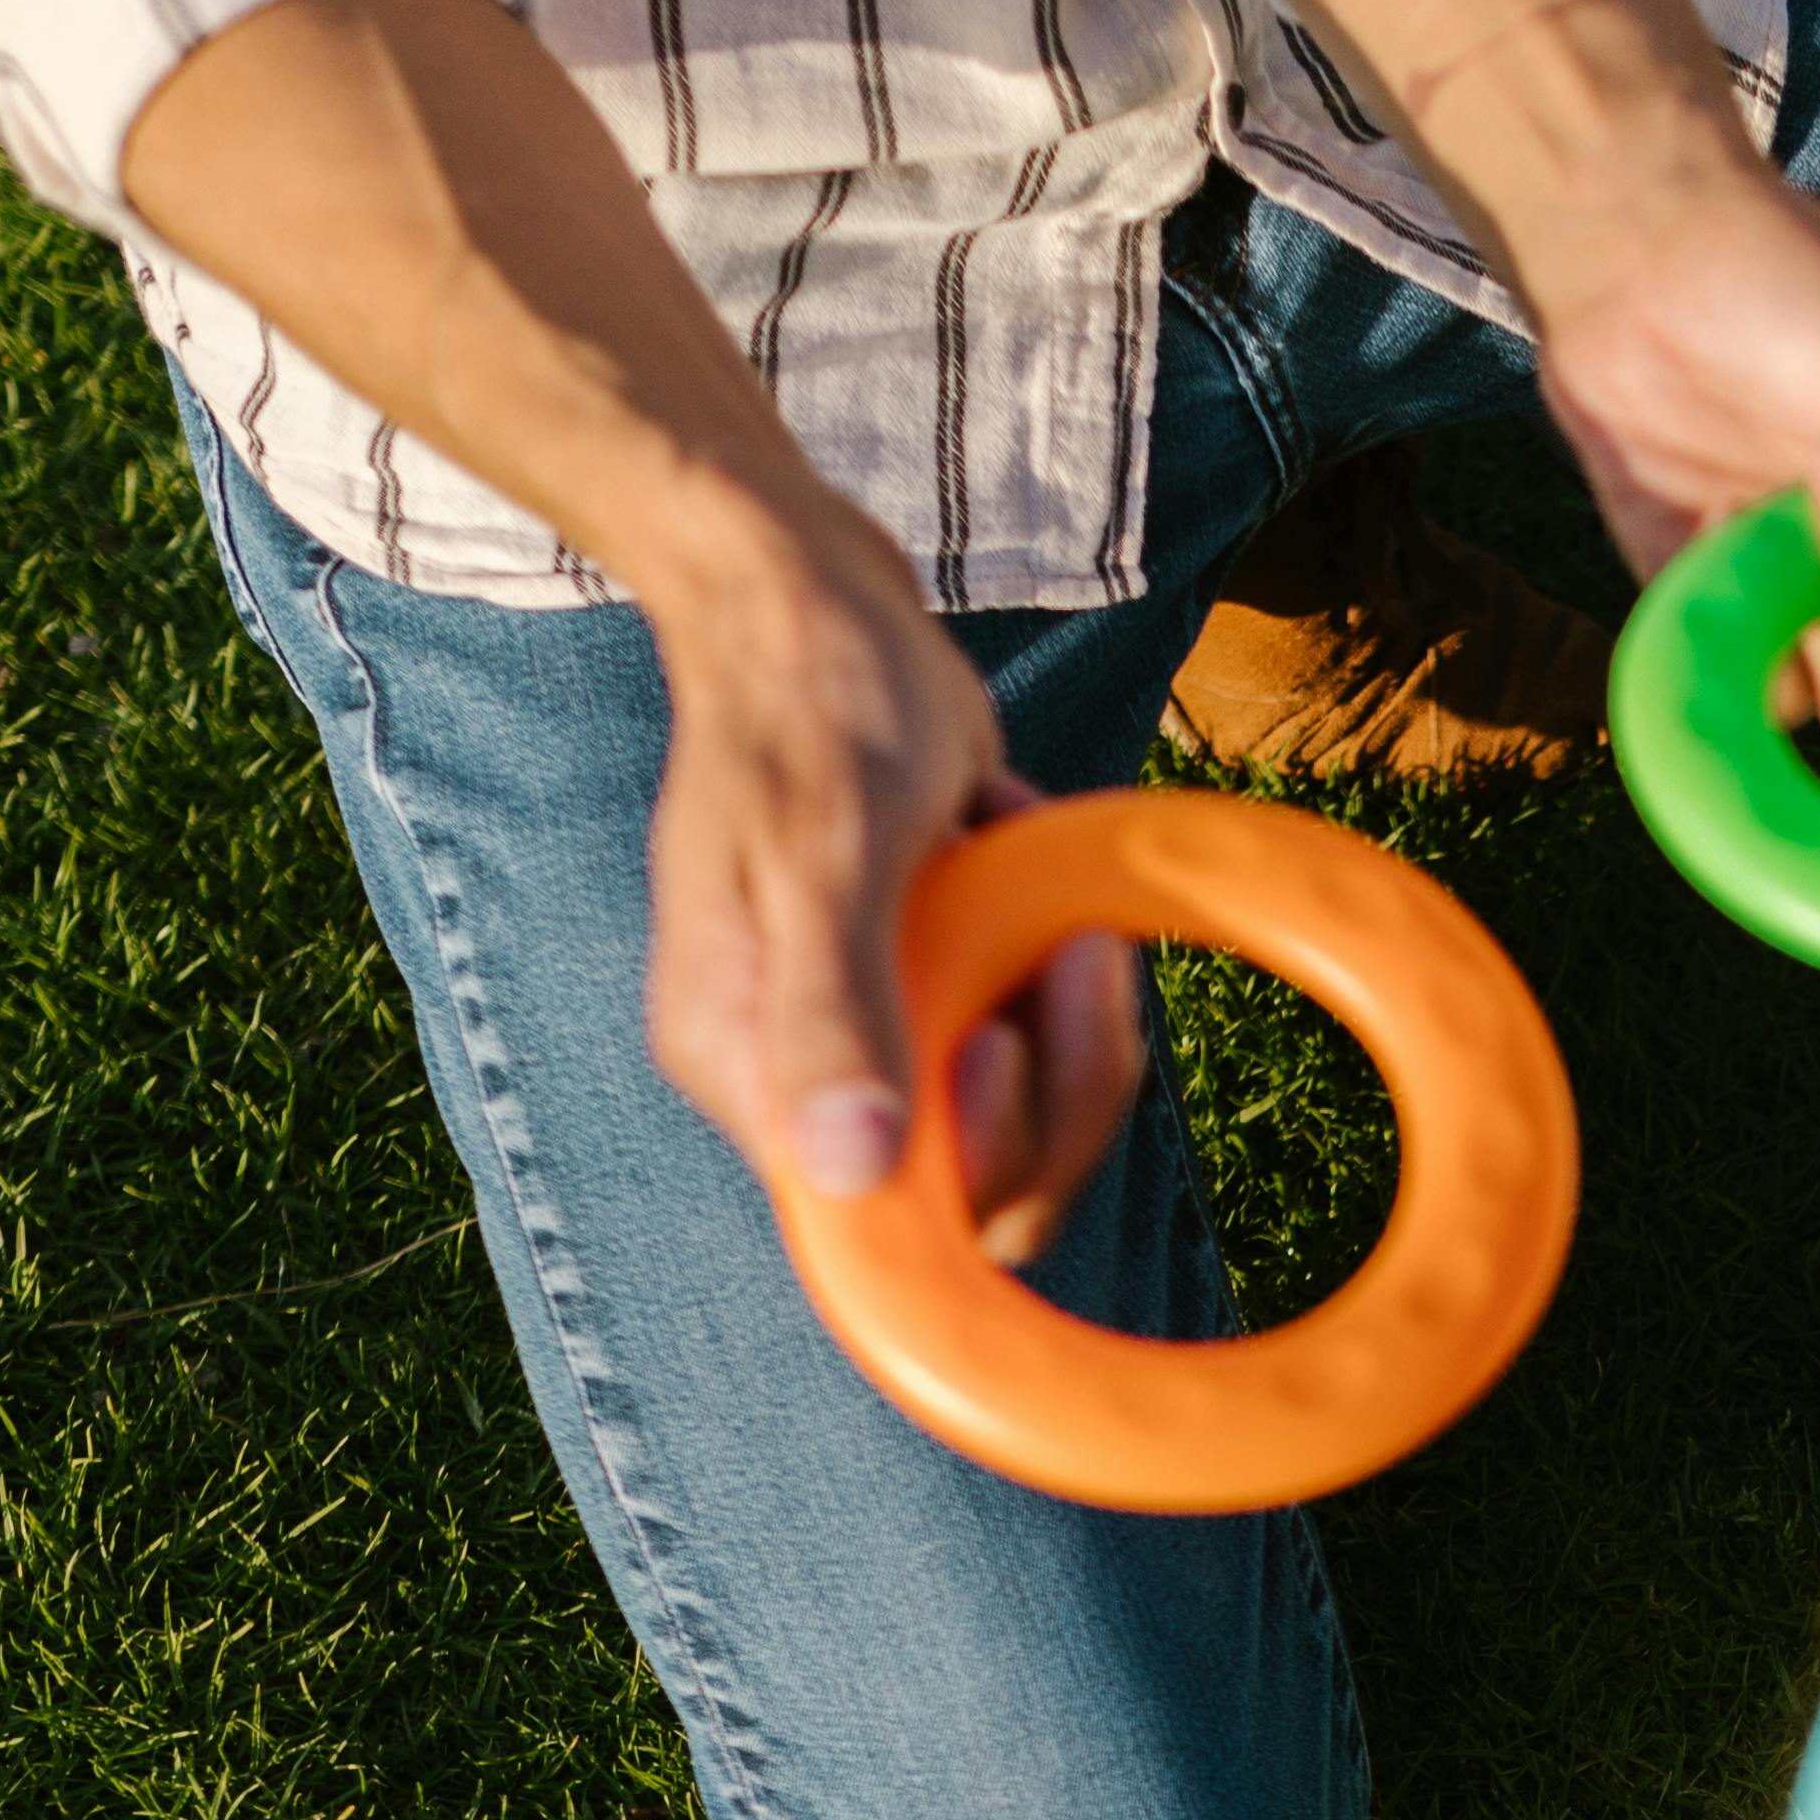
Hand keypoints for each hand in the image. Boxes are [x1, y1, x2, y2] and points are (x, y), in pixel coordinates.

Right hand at [635, 524, 1136, 1242]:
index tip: (1003, 1042)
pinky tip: (1007, 833)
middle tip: (1072, 943)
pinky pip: (1041, 1026)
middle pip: (983, 1178)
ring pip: (1034, 1104)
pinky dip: (1058, 947)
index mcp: (746, 1065)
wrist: (814, 595)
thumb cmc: (807, 703)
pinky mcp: (937, 982)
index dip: (973, 1166)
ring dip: (1070, 995)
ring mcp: (878, 1029)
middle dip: (1057, 1066)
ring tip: (1027, 852)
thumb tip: (844, 1169)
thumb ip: (834, 1009)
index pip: (880, 1224)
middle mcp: (806, 1073)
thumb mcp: (820, 851)